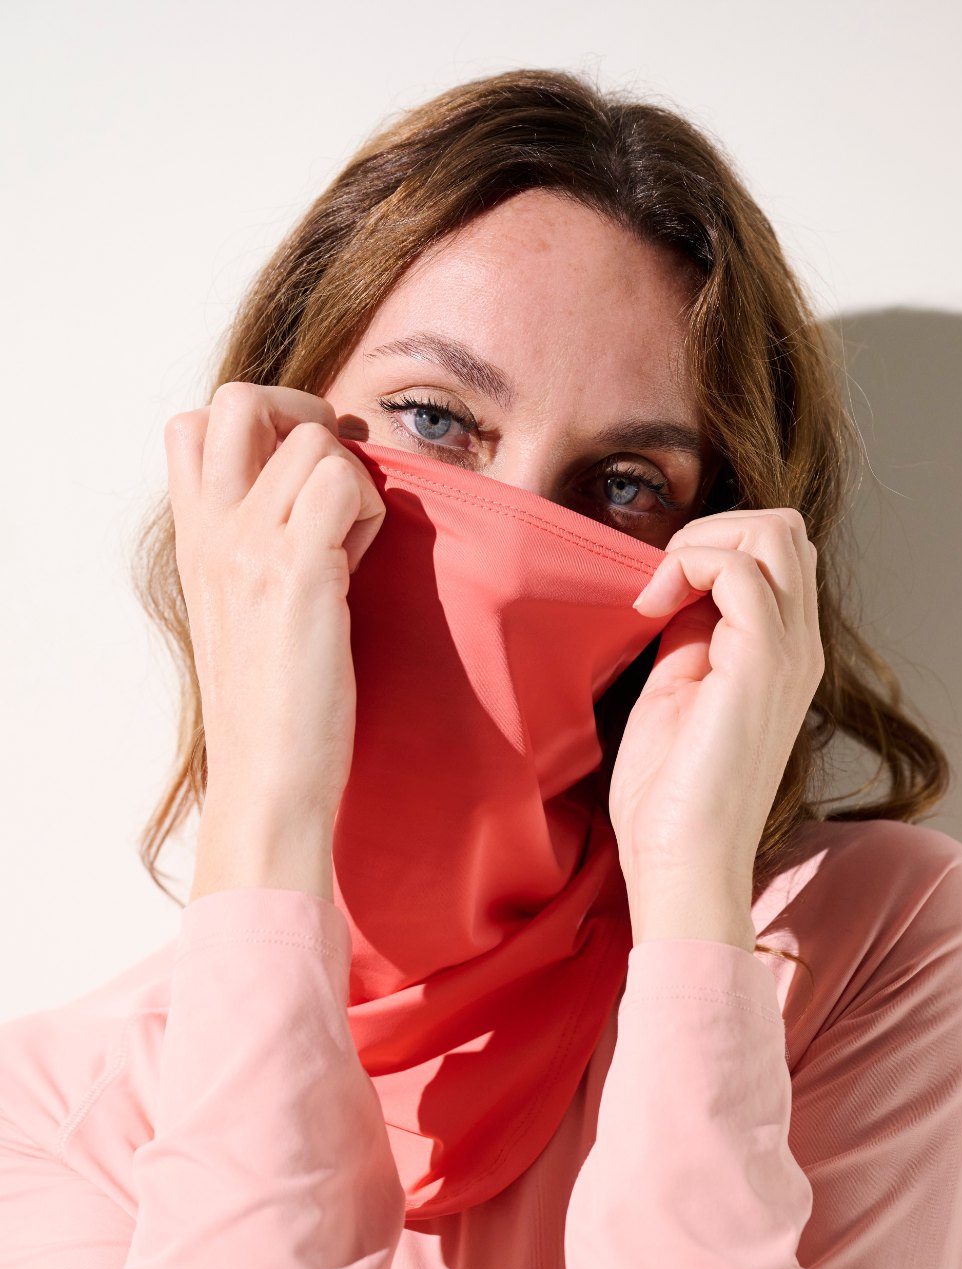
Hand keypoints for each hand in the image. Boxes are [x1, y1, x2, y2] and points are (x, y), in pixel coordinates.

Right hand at [164, 382, 386, 827]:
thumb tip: (315, 498)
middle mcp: (211, 532)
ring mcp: (249, 545)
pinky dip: (369, 507)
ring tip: (353, 543)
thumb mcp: (243, 615)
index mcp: (195, 541)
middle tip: (337, 473)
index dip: (257, 423)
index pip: (194, 424)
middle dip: (304, 412)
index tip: (299, 472)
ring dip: (351, 477)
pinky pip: (344, 481)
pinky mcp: (298, 570)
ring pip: (312, 437)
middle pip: (239, 397)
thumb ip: (257, 551)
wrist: (268, 780)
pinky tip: (365, 562)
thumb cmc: (272, 710)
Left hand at [608, 508, 824, 900]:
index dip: (710, 549)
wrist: (682, 859)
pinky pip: (737, 566)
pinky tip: (649, 607)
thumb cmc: (669, 795)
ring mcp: (789, 651)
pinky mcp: (765, 661)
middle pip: (783, 530)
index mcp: (782, 653)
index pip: (771, 556)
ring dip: (700, 541)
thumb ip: (688, 636)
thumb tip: (674, 590)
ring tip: (656, 590)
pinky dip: (686, 567)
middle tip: (657, 582)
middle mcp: (800, 645)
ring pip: (773, 532)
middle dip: (710, 530)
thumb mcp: (676, 690)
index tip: (654, 591)